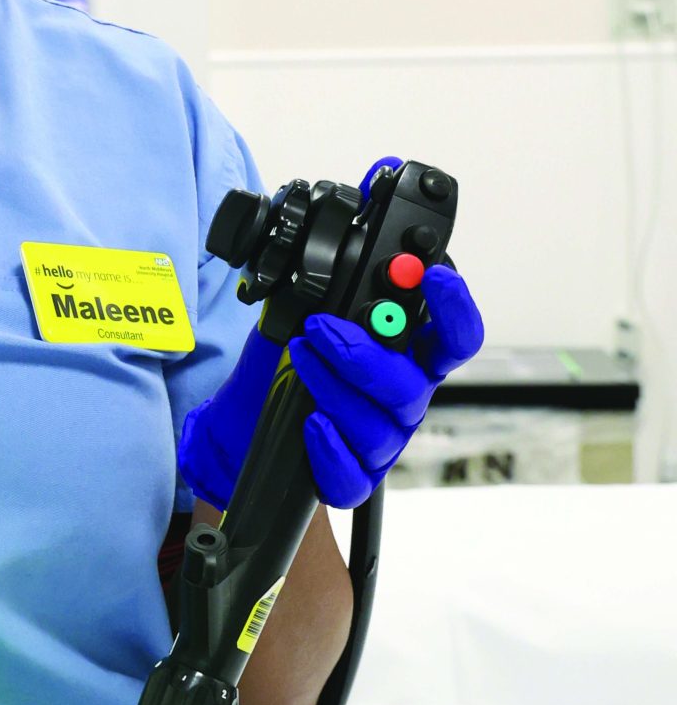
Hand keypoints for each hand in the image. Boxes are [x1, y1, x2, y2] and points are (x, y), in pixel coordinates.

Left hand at [179, 264, 484, 511]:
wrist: (248, 421)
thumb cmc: (295, 361)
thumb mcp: (312, 313)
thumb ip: (337, 285)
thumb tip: (341, 226)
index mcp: (412, 356)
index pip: (456, 336)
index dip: (455, 308)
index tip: (434, 275)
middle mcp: (406, 398)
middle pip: (414, 384)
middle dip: (367, 353)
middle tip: (323, 327)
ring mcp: (384, 440)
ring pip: (378, 425)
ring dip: (334, 386)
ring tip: (300, 355)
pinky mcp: (355, 477)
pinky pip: (354, 476)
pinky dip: (332, 450)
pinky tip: (312, 423)